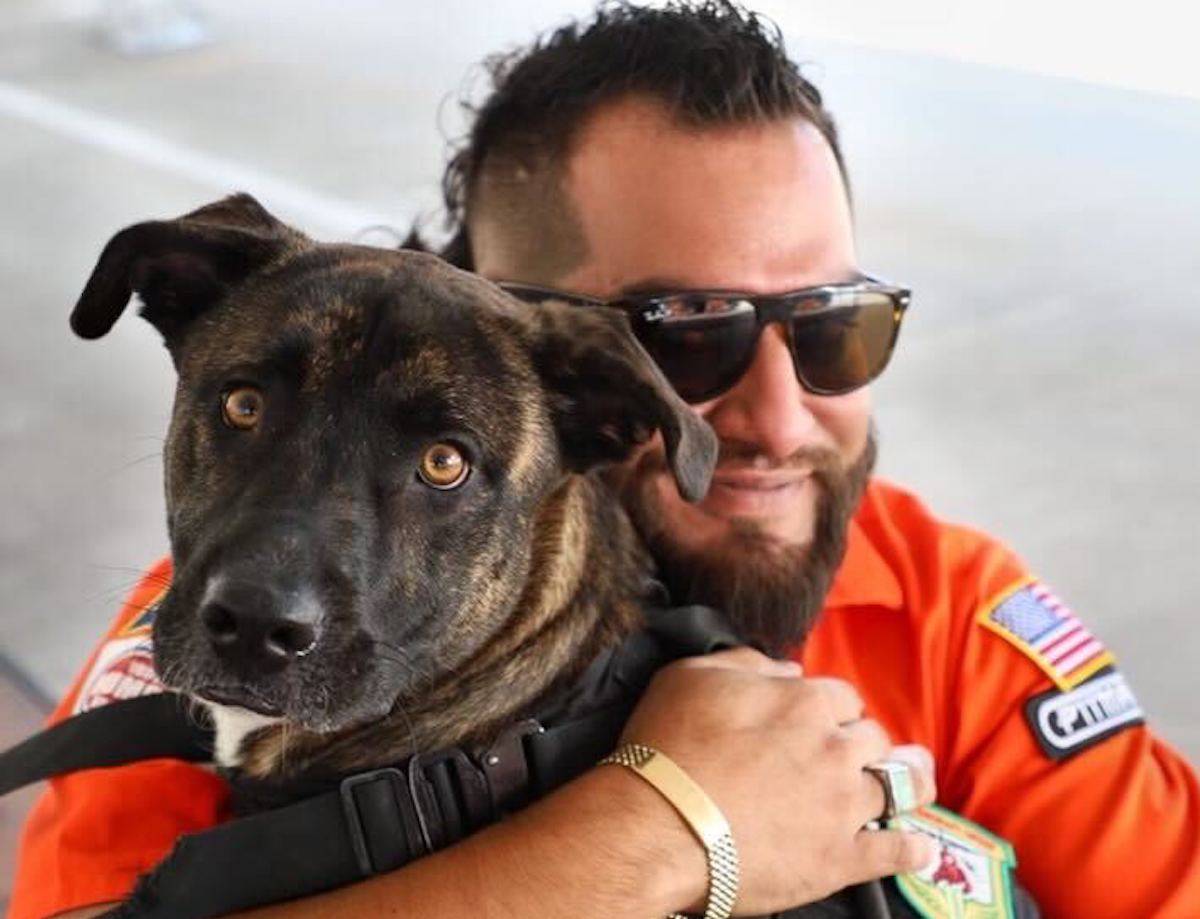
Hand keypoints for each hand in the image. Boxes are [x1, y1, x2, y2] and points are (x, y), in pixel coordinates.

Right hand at [617, 648, 936, 914]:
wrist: (657, 826)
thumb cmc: (666, 747)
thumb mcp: (692, 676)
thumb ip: (748, 663)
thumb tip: (787, 671)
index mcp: (804, 702)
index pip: (842, 695)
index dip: (831, 708)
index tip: (819, 722)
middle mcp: (834, 748)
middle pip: (872, 736)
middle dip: (863, 742)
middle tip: (852, 755)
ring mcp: (843, 805)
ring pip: (900, 786)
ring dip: (908, 782)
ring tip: (914, 783)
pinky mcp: (841, 859)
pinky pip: (897, 851)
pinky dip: (911, 848)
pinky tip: (918, 846)